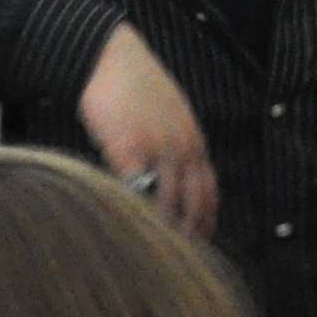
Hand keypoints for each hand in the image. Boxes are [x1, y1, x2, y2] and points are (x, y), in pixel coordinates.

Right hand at [77, 25, 215, 237]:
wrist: (108, 58)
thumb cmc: (134, 85)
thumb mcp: (170, 113)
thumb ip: (177, 144)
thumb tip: (175, 176)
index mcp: (194, 141)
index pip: (208, 191)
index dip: (204, 220)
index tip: (198, 241)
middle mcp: (182, 148)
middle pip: (192, 203)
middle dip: (187, 233)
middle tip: (177, 258)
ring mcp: (157, 150)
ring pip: (166, 204)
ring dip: (162, 230)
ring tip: (152, 251)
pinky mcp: (128, 150)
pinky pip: (136, 191)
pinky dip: (134, 211)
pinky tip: (128, 225)